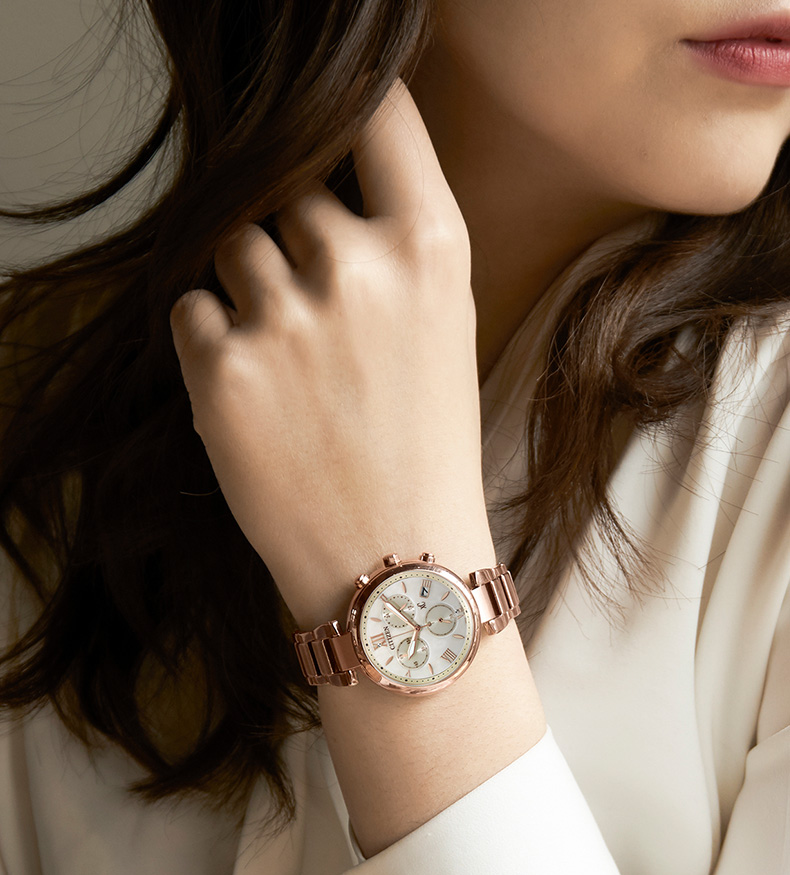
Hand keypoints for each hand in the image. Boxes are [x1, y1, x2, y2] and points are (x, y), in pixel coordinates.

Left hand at [169, 78, 490, 628]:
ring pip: (229, 243)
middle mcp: (358, 268)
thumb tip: (304, 182)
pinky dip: (211, 341)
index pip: (377, 115)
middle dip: (290, 237)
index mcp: (431, 249)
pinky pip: (189, 307)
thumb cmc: (424, 447)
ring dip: (246, 289)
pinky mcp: (222, 369)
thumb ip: (388, 240)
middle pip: (285, 187)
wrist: (396, 563)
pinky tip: (257, 394)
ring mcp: (286, 318)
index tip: (331, 133)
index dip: (347, 115)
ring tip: (288, 365)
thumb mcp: (443, 327)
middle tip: (316, 320)